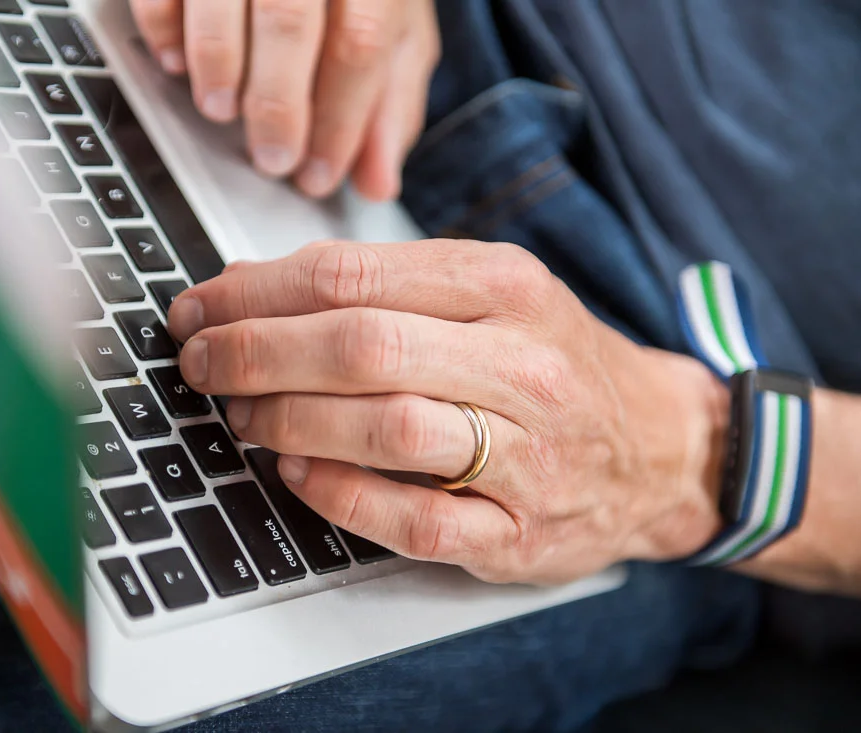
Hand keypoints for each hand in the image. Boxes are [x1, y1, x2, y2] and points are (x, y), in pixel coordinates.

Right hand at [130, 0, 439, 200]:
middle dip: (276, 106)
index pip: (358, 44)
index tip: (317, 175)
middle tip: (271, 159)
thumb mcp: (396, 31)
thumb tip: (378, 182)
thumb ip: (388, 103)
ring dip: (216, 67)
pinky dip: (163, 29)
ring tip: (220, 111)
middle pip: (288, 21)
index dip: (338, 121)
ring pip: (221, 1)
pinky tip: (176, 65)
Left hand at [167, 241, 727, 583]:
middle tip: (201, 363)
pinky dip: (341, 496)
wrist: (660, 447)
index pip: (352, 276)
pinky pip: (416, 520)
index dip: (254, 293)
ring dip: (289, 421)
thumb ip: (386, 285)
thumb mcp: (492, 294)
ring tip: (242, 417)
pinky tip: (297, 475)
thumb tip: (251, 285)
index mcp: (505, 286)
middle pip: (360, 346)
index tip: (199, 307)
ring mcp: (526, 454)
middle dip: (254, 354)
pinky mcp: (518, 533)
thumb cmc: (554, 363)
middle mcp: (521, 363)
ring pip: (386, 428)